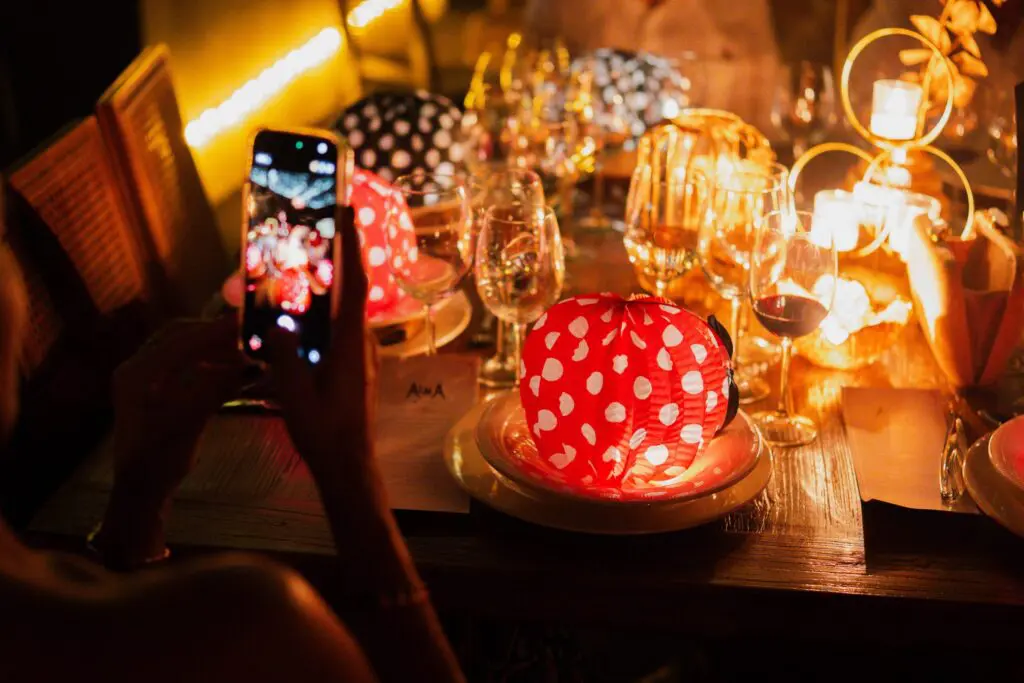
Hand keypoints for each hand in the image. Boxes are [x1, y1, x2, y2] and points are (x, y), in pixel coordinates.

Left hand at [111, 317, 249, 500]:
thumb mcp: (190, 423)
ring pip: (183, 349)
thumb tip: (253, 365)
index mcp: (138, 372)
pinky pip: (184, 365)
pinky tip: (230, 371)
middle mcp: (137, 368)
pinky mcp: (155, 389)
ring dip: (213, 349)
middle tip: (247, 336)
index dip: (214, 330)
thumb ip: (217, 388)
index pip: (180, 339)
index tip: (246, 324)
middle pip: (180, 337)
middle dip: (214, 335)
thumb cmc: (160, 459)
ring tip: (244, 354)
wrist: (141, 489)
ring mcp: (145, 378)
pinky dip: (209, 363)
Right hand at [264, 207, 377, 476]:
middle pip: (346, 290)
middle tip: (307, 231)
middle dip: (329, 258)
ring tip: (292, 268)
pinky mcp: (354, 365)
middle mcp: (361, 343)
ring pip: (339, 310)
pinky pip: (336, 329)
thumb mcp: (296, 394)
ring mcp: (360, 354)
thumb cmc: (325, 433)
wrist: (348, 466)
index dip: (351, 244)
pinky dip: (318, 313)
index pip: (354, 284)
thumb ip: (285, 356)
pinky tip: (293, 314)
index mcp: (351, 344)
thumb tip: (276, 324)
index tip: (348, 209)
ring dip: (320, 288)